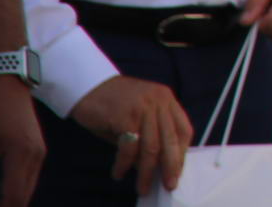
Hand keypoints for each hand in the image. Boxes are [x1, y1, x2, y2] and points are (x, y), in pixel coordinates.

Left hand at [0, 75, 43, 206]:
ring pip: (28, 188)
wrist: (7, 81)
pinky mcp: (38, 148)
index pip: (12, 194)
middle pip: (24, 196)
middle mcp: (35, 154)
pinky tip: (3, 195)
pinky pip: (30, 178)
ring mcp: (39, 151)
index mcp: (19, 152)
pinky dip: (18, 191)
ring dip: (12, 202)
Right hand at [70, 76, 191, 196]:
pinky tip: (118, 173)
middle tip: (168, 186)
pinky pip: (129, 147)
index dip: (182, 153)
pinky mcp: (125, 116)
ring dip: (146, 172)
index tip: (177, 172)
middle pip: (171, 140)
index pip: (184, 129)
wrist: (87, 85)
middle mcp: (159, 101)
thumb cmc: (113, 104)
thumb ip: (149, 134)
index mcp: (167, 100)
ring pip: (151, 147)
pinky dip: (124, 164)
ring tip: (142, 187)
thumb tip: (156, 165)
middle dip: (170, 167)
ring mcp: (143, 107)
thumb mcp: (138, 115)